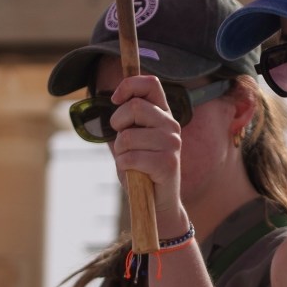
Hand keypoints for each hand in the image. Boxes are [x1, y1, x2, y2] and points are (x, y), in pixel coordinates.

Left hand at [104, 74, 189, 231]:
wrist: (158, 202)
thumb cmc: (140, 168)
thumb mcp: (130, 139)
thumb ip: (125, 119)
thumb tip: (114, 96)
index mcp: (163, 114)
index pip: (150, 83)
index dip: (128, 85)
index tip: (115, 99)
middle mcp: (171, 125)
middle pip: (134, 106)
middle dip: (117, 124)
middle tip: (123, 142)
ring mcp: (172, 143)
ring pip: (128, 136)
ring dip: (121, 151)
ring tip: (131, 161)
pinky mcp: (167, 163)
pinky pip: (130, 158)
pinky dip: (124, 167)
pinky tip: (135, 173)